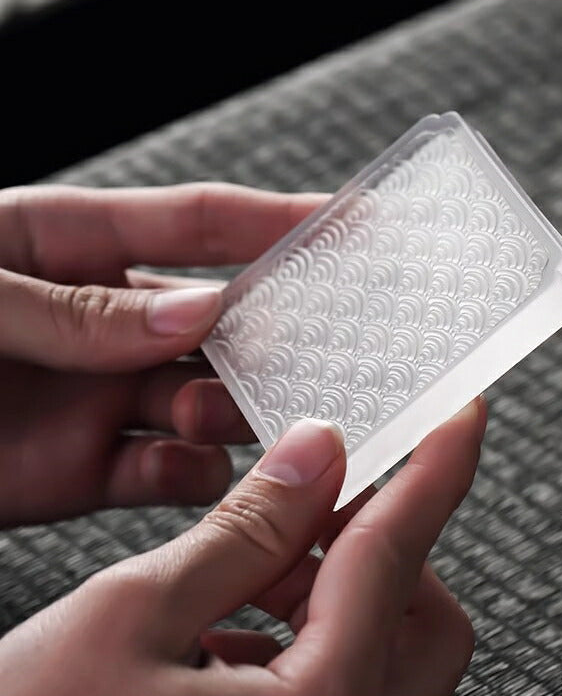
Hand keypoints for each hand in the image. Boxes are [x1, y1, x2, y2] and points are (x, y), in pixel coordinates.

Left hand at [0, 183, 326, 525]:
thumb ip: (76, 310)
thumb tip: (196, 311)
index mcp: (71, 247)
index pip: (199, 224)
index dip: (279, 220)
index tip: (355, 223)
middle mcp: (104, 325)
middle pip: (221, 323)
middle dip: (271, 336)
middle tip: (311, 351)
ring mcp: (100, 398)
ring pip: (206, 400)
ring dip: (230, 408)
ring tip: (208, 412)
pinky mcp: (83, 471)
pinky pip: (168, 472)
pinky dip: (196, 475)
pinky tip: (191, 468)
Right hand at [0, 399, 485, 695]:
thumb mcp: (127, 617)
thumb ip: (245, 530)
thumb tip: (317, 456)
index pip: (399, 557)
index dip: (434, 469)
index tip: (458, 415)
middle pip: (424, 623)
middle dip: (381, 546)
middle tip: (318, 499)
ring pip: (385, 663)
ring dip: (335, 594)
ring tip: (254, 564)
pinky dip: (307, 645)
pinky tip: (233, 628)